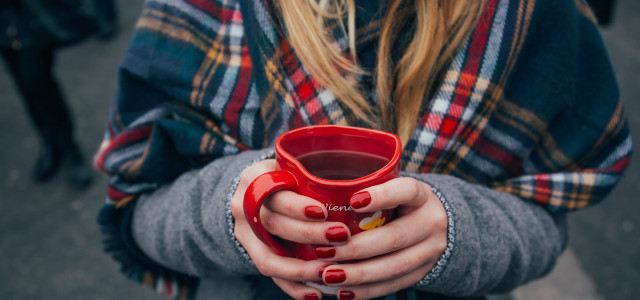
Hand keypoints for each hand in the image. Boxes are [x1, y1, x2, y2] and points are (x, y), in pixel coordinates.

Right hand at [230, 159, 351, 298]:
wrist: (254, 191)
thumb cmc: (286, 176)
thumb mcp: (292, 165)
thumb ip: (313, 174)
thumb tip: (363, 186)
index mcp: (255, 178)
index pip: (273, 193)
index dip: (297, 206)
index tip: (324, 212)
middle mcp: (243, 206)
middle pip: (273, 225)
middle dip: (308, 235)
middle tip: (341, 236)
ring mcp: (244, 233)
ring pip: (268, 257)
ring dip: (300, 269)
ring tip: (328, 272)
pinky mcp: (251, 253)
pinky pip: (270, 275)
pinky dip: (293, 287)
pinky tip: (316, 293)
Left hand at [317, 177, 447, 298]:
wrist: (439, 226)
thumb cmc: (402, 203)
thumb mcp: (394, 189)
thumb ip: (369, 189)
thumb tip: (325, 192)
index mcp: (422, 196)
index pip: (407, 191)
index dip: (382, 196)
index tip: (353, 201)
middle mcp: (431, 223)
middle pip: (394, 238)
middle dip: (356, 248)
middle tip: (324, 252)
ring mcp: (430, 251)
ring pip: (394, 266)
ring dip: (358, 274)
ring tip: (328, 275)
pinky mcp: (422, 273)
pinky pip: (394, 284)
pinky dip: (366, 290)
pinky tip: (343, 291)